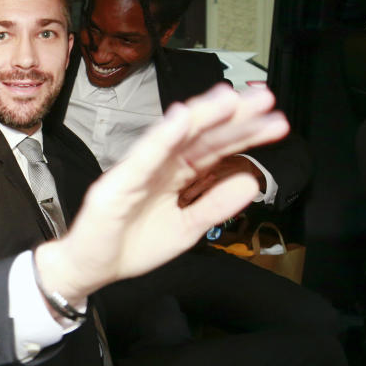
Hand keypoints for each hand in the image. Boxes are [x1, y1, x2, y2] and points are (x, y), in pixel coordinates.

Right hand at [34, 84, 287, 308]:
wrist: (90, 268)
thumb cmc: (131, 244)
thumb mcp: (187, 229)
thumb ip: (215, 205)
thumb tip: (250, 181)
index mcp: (176, 176)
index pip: (214, 149)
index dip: (244, 134)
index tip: (275, 122)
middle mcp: (159, 166)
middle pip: (200, 136)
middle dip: (233, 117)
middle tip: (265, 98)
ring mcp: (138, 170)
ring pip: (174, 138)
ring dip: (201, 115)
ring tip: (230, 99)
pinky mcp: (118, 183)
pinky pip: (143, 157)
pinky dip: (161, 137)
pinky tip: (182, 119)